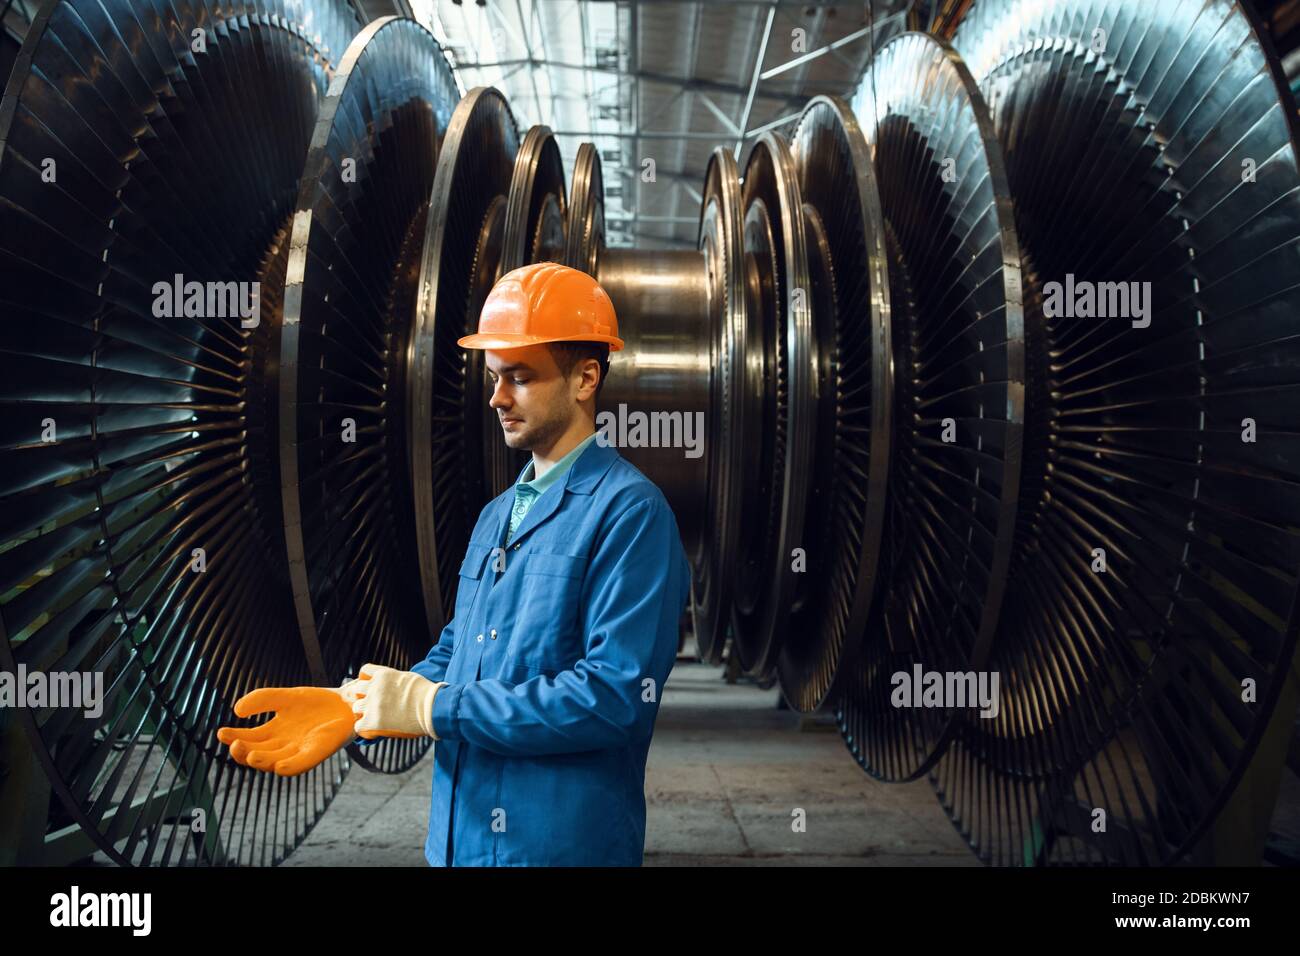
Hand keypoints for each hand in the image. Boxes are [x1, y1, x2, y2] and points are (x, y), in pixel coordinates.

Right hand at [216, 686, 357, 775]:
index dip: (234, 738)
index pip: (248, 739)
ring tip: (251, 754)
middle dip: (243, 752)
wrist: (347, 702)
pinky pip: (301, 765)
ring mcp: (300, 751)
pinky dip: (290, 766)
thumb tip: (236, 710)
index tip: (221, 733)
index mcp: (273, 733)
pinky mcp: (317, 752)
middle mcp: (283, 746)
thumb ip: (262, 699)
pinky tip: (279, 765)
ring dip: (262, 761)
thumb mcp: (285, 696)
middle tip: (234, 745)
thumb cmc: (316, 703)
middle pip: (258, 753)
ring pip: (275, 762)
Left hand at [346, 663, 443, 739]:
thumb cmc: (426, 694)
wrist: (433, 708)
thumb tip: (390, 686)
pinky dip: (364, 729)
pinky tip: (374, 729)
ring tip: (375, 717)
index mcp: (384, 674)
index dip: (366, 679)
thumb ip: (393, 679)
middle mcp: (375, 687)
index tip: (370, 686)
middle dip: (364, 696)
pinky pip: (358, 726)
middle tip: (373, 704)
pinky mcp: (373, 721)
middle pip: (357, 690)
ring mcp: (373, 704)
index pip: (364, 671)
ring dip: (364, 713)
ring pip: (356, 708)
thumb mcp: (407, 677)